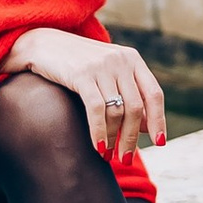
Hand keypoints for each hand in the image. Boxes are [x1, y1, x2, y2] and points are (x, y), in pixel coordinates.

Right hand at [4, 26, 166, 164]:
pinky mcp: (82, 74)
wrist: (43, 43)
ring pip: (117, 111)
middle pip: (136, 108)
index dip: (159, 120)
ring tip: (108, 155)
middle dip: (132, 138)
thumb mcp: (108, 74)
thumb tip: (148, 128)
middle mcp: (121, 60)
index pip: (154, 94)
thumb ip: (128, 95)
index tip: (158, 143)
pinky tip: (98, 147)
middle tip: (126, 159)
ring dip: (114, 139)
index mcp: (132, 59)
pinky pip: (97, 110)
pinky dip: (99, 132)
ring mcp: (102, 66)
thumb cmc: (77, 64)